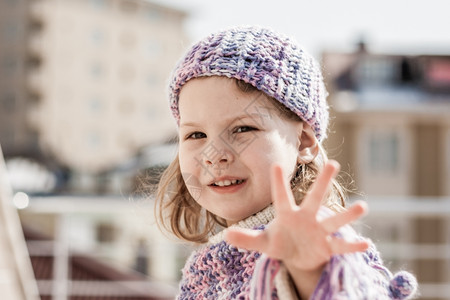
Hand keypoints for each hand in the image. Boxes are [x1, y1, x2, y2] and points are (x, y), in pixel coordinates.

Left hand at [225, 160, 368, 296]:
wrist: (298, 256)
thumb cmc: (280, 242)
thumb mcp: (263, 242)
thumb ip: (246, 238)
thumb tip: (226, 234)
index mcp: (287, 214)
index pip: (281, 196)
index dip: (277, 182)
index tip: (275, 164)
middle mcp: (306, 217)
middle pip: (315, 198)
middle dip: (323, 182)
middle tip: (334, 163)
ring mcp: (319, 231)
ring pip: (334, 221)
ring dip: (347, 215)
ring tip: (363, 206)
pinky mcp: (327, 246)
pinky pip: (341, 245)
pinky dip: (352, 246)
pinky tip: (365, 243)